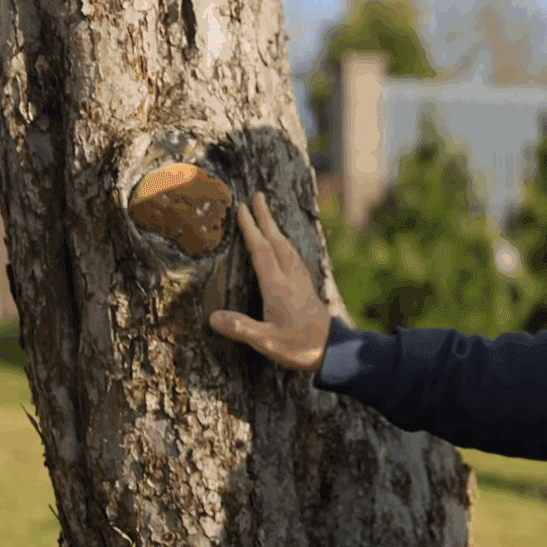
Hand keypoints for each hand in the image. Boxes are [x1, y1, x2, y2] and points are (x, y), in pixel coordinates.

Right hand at [208, 191, 329, 371]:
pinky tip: (284, 245)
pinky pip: (293, 255)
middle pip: (276, 240)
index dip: (250, 229)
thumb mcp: (267, 342)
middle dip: (265, 217)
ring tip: (267, 214)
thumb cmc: (300, 347)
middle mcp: (290, 277)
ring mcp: (301, 280)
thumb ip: (241, 328)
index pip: (261, 251)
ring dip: (275, 227)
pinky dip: (285, 243)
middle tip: (257, 196)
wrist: (333, 351)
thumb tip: (213, 318)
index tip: (241, 209)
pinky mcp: (307, 286)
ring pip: (286, 246)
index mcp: (277, 286)